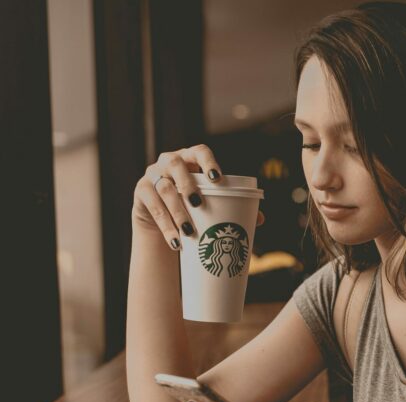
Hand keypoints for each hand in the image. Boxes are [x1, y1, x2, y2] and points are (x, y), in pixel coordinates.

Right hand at [132, 144, 263, 249]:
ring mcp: (152, 174)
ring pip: (164, 189)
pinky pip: (152, 206)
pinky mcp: (141, 191)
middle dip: (188, 184)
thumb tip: (260, 219)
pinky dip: (165, 226)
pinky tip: (176, 241)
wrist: (161, 219)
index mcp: (191, 159)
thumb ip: (232, 207)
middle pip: (176, 165)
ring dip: (177, 211)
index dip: (208, 162)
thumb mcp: (209, 203)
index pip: (199, 151)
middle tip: (199, 204)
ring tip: (189, 232)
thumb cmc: (193, 206)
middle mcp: (169, 161)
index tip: (217, 179)